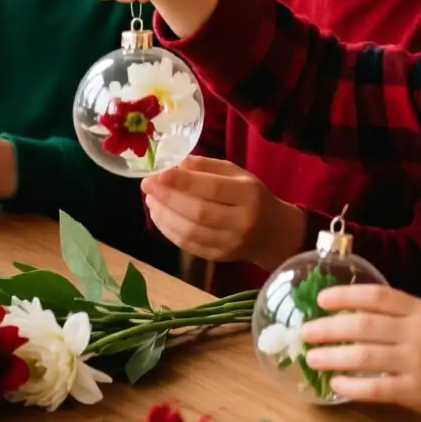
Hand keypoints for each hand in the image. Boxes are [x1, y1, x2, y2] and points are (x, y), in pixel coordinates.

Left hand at [141, 156, 304, 266]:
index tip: (158, 173)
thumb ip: (207, 167)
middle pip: (198, 211)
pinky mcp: (220, 257)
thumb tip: (176, 164)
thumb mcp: (237, 173)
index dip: (182, 181)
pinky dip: (170, 231)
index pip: (212, 188)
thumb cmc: (252, 196)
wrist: (274, 233)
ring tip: (150, 200)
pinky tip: (159, 217)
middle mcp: (241, 221)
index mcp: (248, 194)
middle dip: (167, 197)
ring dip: (164, 215)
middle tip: (147, 185)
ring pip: (191, 232)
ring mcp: (230, 243)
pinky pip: (189, 246)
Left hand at [300, 284, 420, 420]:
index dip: (345, 296)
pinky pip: (377, 387)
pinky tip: (336, 385)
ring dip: (333, 356)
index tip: (321, 300)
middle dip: (329, 328)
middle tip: (305, 332)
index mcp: (419, 309)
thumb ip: (397, 317)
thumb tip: (349, 316)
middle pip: (363, 325)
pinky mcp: (416, 391)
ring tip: (312, 358)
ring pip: (365, 356)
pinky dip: (353, 386)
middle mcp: (415, 332)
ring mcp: (416, 361)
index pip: (376, 296)